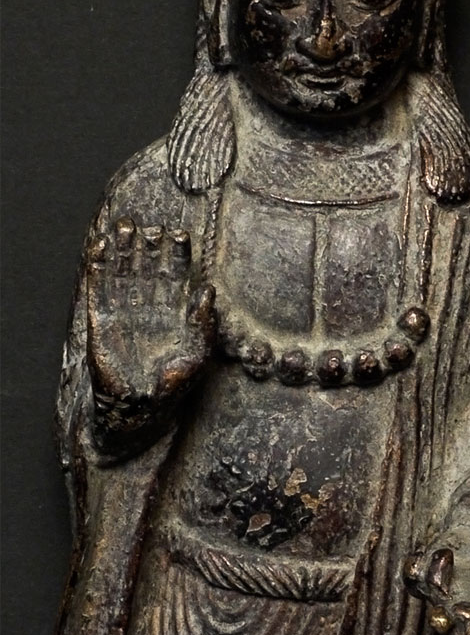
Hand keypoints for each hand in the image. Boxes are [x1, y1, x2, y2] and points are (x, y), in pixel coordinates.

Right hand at [87, 217, 215, 437]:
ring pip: (122, 272)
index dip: (176, 255)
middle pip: (147, 267)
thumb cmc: (172, 385)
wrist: (139, 409)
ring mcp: (123, 311)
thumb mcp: (196, 354)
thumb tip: (208, 290)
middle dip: (148, 245)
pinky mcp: (101, 320)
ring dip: (121, 249)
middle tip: (148, 225)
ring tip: (122, 226)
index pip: (175, 275)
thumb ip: (203, 324)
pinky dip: (96, 268)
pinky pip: (98, 290)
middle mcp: (148, 306)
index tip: (179, 235)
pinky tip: (97, 247)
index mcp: (173, 311)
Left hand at [403, 532, 469, 634]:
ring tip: (447, 558)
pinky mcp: (428, 567)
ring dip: (431, 586)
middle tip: (443, 617)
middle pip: (447, 629)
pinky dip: (416, 567)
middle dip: (442, 625)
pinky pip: (412, 576)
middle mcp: (464, 607)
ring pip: (427, 598)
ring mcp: (443, 589)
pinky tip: (435, 552)